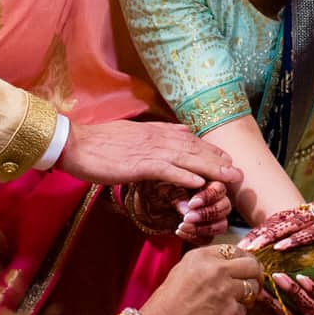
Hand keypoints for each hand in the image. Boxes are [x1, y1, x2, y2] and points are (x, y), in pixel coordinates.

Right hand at [58, 120, 243, 190]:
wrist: (75, 144)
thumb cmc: (99, 144)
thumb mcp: (133, 134)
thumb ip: (158, 134)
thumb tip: (183, 131)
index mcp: (155, 132)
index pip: (189, 140)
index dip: (210, 150)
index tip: (227, 158)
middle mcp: (157, 138)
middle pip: (194, 149)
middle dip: (218, 161)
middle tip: (239, 172)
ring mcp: (149, 151)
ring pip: (187, 159)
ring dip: (210, 168)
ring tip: (229, 177)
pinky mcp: (139, 165)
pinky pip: (167, 171)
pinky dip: (184, 176)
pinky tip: (199, 183)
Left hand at [128, 180, 232, 243]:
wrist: (140, 201)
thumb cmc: (154, 184)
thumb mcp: (163, 179)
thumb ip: (179, 182)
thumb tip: (193, 195)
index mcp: (207, 180)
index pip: (219, 188)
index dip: (209, 196)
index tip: (192, 203)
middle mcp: (213, 199)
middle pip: (225, 207)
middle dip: (207, 213)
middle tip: (187, 216)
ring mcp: (209, 217)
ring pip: (222, 225)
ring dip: (203, 227)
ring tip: (182, 225)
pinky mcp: (202, 232)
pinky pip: (208, 238)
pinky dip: (194, 236)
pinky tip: (179, 231)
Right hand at [139, 244, 261, 314]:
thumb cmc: (167, 302)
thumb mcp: (183, 270)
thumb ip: (208, 264)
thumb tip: (231, 263)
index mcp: (202, 256)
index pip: (236, 250)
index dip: (244, 260)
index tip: (245, 268)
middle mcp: (217, 269)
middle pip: (252, 265)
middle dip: (255, 274)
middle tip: (252, 282)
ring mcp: (226, 291)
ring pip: (252, 287)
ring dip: (247, 295)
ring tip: (232, 301)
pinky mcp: (230, 313)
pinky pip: (244, 309)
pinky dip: (236, 313)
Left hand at [242, 205, 313, 271]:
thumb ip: (307, 252)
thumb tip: (283, 263)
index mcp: (313, 215)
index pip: (280, 220)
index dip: (261, 232)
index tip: (243, 245)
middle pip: (282, 219)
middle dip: (260, 233)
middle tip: (241, 247)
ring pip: (294, 223)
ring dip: (273, 235)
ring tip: (255, 247)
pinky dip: (296, 239)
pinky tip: (280, 249)